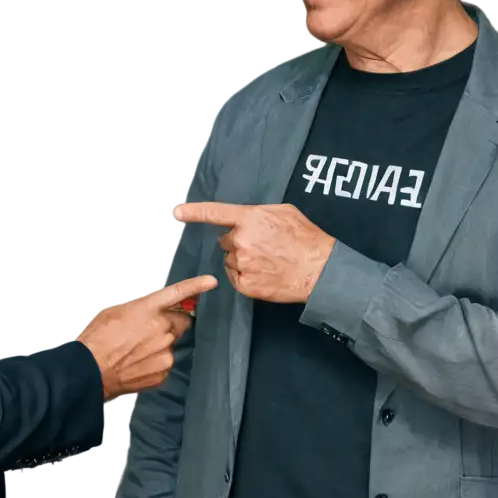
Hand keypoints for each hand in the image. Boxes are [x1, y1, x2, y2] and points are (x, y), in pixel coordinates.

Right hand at [75, 274, 217, 397]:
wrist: (89, 370)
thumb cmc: (97, 338)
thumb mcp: (115, 311)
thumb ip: (140, 308)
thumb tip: (152, 308)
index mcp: (148, 310)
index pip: (177, 293)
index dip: (196, 286)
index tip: (211, 282)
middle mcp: (162, 330)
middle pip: (181, 322)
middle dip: (173, 322)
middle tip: (152, 329)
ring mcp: (165, 353)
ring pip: (171, 343)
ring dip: (161, 343)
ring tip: (136, 350)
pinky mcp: (163, 372)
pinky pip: (165, 362)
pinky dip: (155, 361)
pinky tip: (137, 363)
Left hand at [173, 202, 334, 303]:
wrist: (321, 271)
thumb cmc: (306, 239)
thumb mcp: (284, 212)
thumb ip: (258, 213)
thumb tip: (244, 218)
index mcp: (250, 219)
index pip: (215, 213)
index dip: (193, 212)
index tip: (177, 212)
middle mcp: (242, 240)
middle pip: (225, 241)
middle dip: (239, 242)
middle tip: (263, 246)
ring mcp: (242, 264)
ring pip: (230, 260)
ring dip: (243, 260)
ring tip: (268, 261)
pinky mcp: (246, 285)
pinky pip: (235, 277)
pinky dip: (246, 276)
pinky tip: (265, 273)